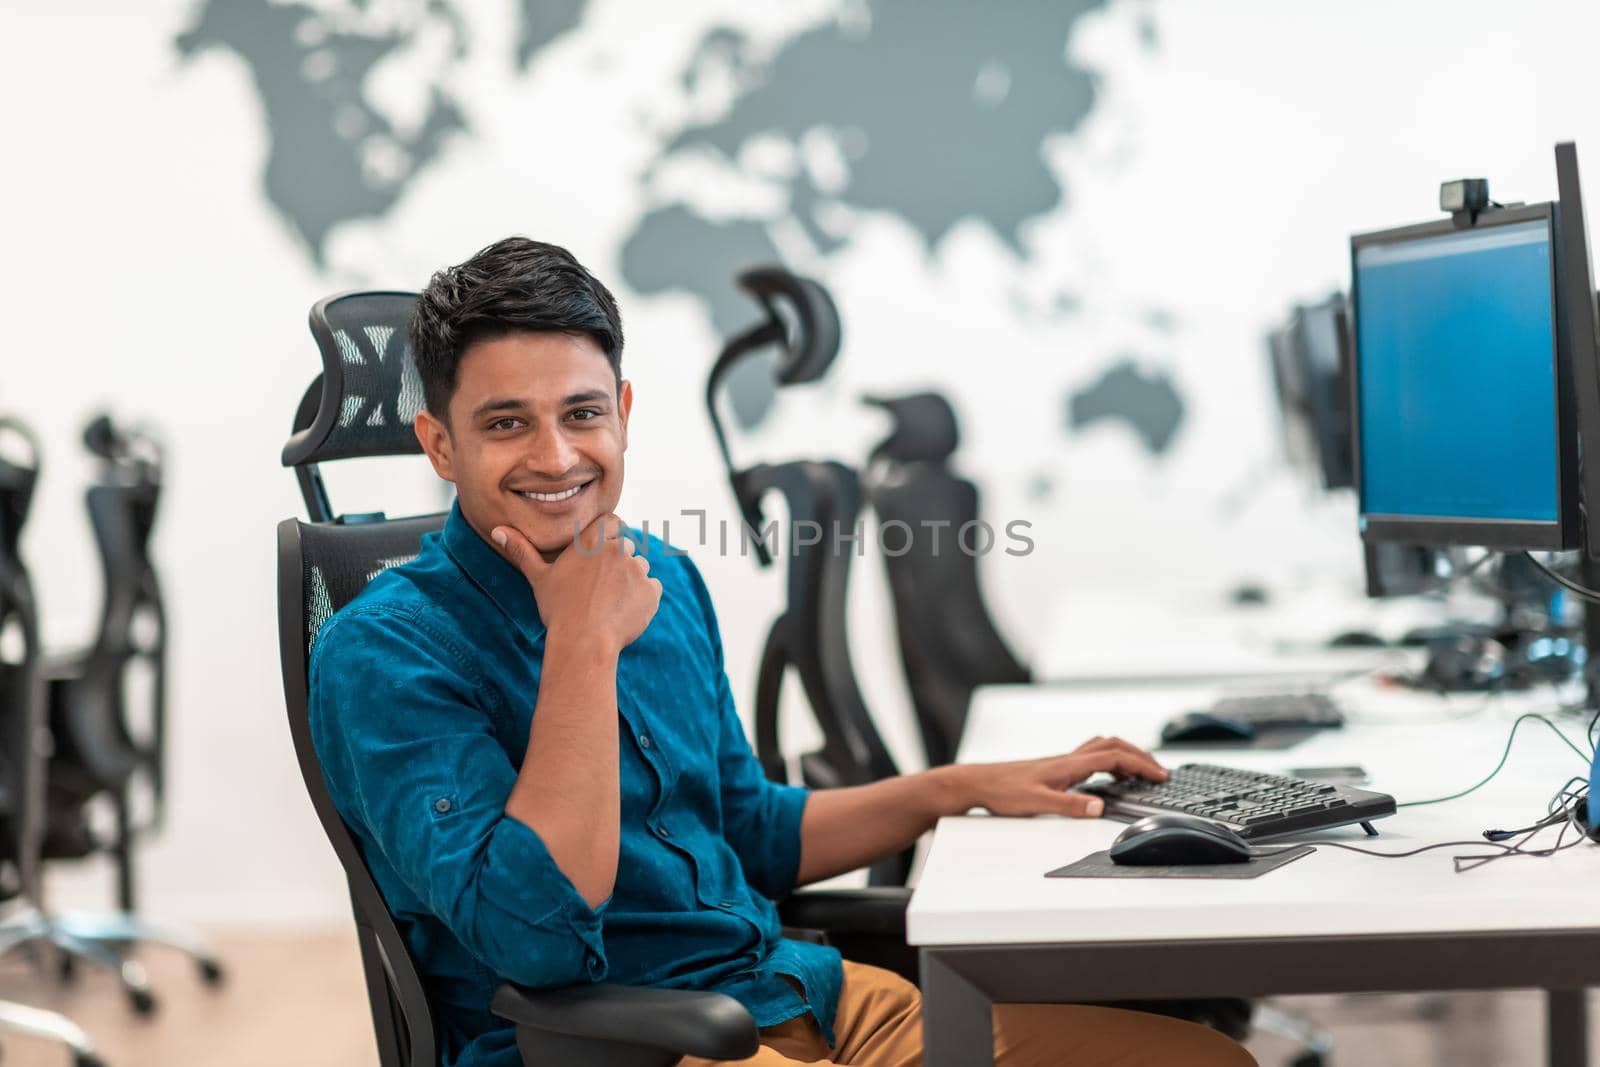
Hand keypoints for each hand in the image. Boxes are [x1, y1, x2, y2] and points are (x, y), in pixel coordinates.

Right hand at [492, 513, 661, 655]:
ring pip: (640, 567)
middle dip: (618, 561)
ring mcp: (638, 570)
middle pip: (626, 546)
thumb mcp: (538, 577)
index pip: (613, 522)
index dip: (609, 535)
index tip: (600, 553)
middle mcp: (618, 549)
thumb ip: (521, 550)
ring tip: (610, 601)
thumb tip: (497, 530)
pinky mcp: (652, 591)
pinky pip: (653, 588)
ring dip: (631, 579)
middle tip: (600, 586)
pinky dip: (643, 598)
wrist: (583, 642)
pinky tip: (625, 611)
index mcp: (593, 540)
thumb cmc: (558, 609)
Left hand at [957, 736, 1167, 818]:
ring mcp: (1061, 762)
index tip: (1161, 775)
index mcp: (1068, 765)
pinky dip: (1107, 760)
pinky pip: (1089, 756)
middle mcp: (1067, 759)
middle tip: (1158, 770)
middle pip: (1112, 745)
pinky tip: (1106, 775)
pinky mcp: (1054, 768)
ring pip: (1101, 747)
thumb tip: (1098, 806)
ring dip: (1124, 754)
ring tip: (1140, 770)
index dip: (1141, 764)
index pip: (1114, 756)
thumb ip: (1068, 805)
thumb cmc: (1002, 791)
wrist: (978, 784)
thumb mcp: (1037, 803)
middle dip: (1139, 755)